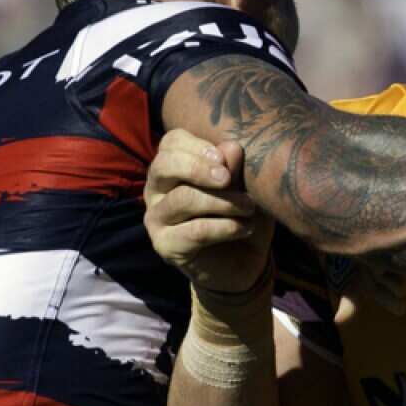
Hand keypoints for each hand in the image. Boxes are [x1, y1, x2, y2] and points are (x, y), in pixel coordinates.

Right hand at [144, 129, 273, 293]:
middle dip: (199, 167)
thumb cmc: (242, 216)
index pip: (172, 142)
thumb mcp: (246, 189)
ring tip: (249, 208)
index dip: (198, 145)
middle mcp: (157, 190)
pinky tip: (245, 228)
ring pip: (183, 199)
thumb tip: (231, 146)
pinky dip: (226, 227)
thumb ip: (236, 169)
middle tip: (228, 179)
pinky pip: (195, 230)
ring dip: (223, 202)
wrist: (244, 263)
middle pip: (164, 165)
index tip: (225, 156)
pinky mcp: (165, 244)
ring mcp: (157, 218)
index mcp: (174, 168)